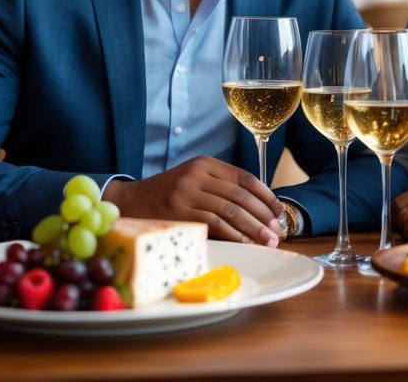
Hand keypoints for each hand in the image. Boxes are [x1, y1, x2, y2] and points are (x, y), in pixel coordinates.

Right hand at [102, 156, 282, 246]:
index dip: (265, 195)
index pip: (244, 177)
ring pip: (231, 210)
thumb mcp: (192, 180)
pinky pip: (216, 224)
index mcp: (204, 164)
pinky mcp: (180, 213)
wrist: (129, 202)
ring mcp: (187, 193)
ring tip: (267, 240)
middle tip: (276, 230)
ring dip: (254, 228)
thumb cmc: (167, 195)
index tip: (278, 211)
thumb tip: (258, 208)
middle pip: (241, 195)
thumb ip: (219, 186)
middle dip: (263, 215)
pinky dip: (235, 235)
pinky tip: (246, 243)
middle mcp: (197, 175)